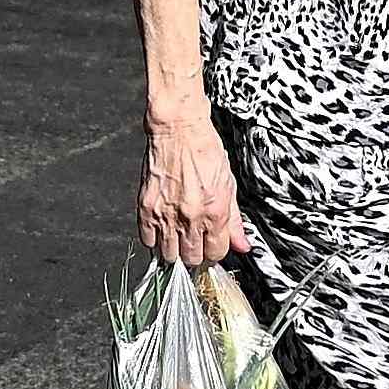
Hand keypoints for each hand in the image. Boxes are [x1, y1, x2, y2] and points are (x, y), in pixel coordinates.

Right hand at [142, 115, 247, 266]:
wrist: (179, 130)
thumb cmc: (204, 150)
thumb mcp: (229, 185)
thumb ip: (235, 221)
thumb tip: (242, 244)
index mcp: (215, 213)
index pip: (216, 253)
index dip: (215, 250)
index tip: (212, 244)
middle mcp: (190, 218)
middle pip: (193, 259)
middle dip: (196, 252)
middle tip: (195, 239)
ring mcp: (166, 215)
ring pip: (170, 256)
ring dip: (175, 250)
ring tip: (179, 236)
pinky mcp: (146, 209)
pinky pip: (147, 241)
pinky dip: (154, 240)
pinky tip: (162, 229)